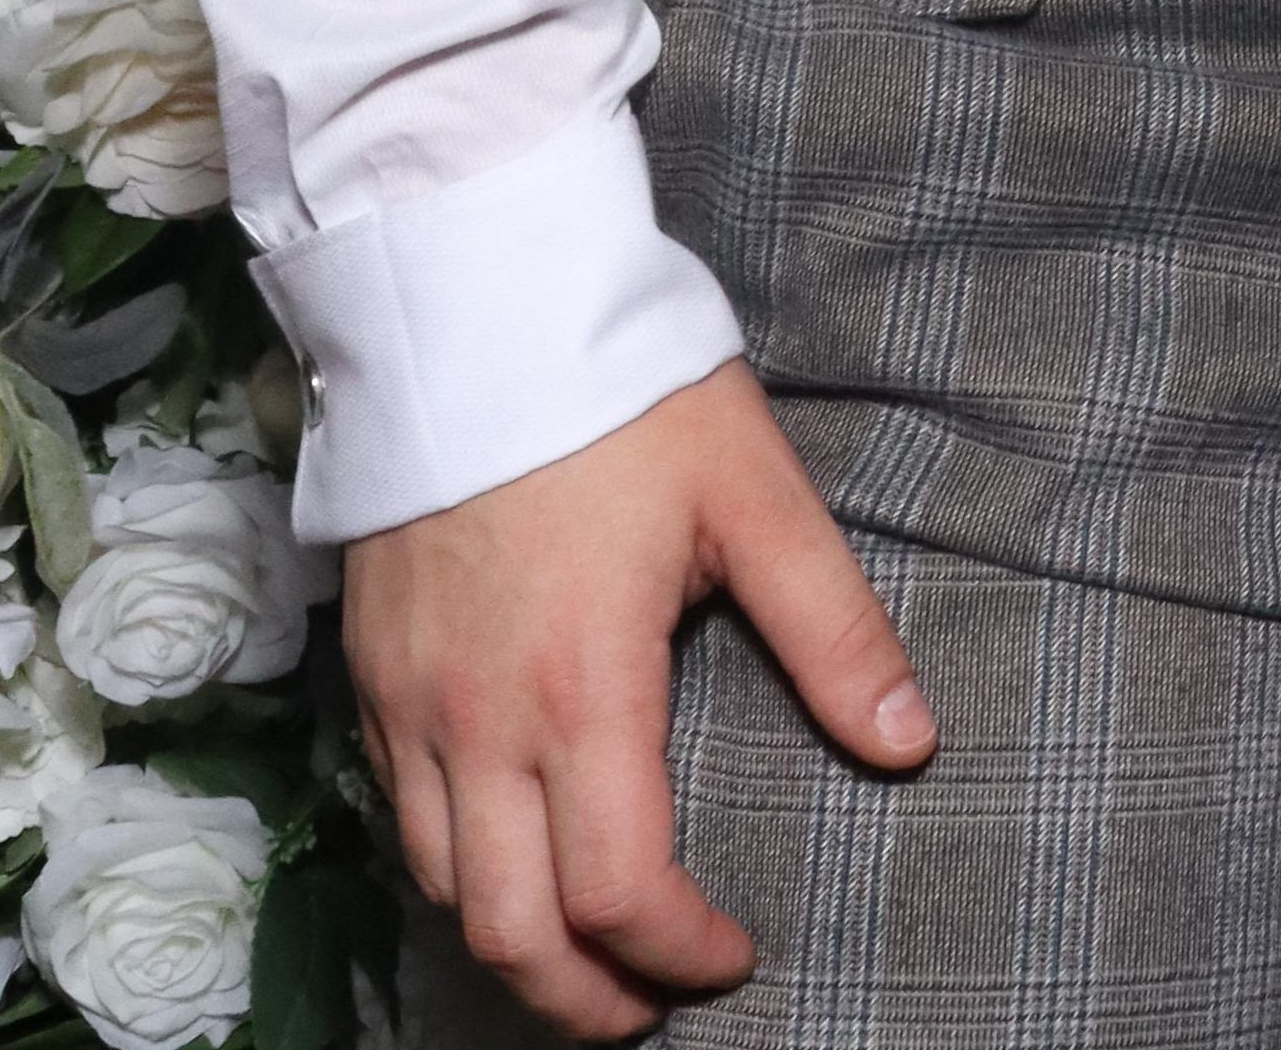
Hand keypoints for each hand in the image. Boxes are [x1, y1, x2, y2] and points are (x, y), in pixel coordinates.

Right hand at [344, 363, 934, 1037]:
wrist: (472, 300)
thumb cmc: (620, 389)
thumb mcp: (754, 494)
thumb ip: (833, 630)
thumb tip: (909, 740)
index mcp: (582, 690)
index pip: (618, 894)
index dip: (678, 956)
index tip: (732, 957)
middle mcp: (478, 721)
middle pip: (511, 934)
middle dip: (585, 1001)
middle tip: (653, 1006)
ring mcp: (411, 702)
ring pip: (443, 891)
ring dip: (516, 946)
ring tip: (586, 953)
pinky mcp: (370, 671)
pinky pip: (399, 817)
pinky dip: (454, 873)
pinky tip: (508, 856)